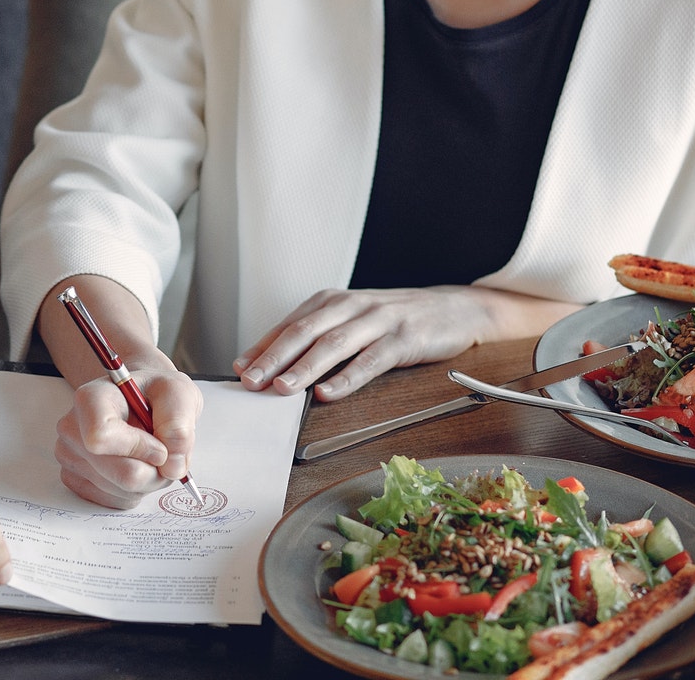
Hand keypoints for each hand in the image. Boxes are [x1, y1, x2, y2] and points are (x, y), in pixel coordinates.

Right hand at [54, 362, 201, 508]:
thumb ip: (178, 424)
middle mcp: (72, 428)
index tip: (159, 444)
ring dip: (147, 480)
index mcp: (91, 398)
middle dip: (154, 471)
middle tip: (165, 452)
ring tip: (149, 454)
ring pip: (121, 491)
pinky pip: (114, 501)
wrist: (139, 398)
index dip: (139, 448)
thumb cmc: (154, 393)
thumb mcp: (177, 393)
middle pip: (121, 474)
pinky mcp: (75, 479)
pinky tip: (136, 465)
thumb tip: (172, 466)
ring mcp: (69, 456)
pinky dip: (134, 491)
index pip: (101, 437)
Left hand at [232, 286, 578, 400]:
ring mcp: (377, 321)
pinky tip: (328, 393)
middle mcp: (350, 306)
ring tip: (281, 389)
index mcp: (331, 301)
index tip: (239, 371)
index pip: (289, 325)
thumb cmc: (395, 320)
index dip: (263, 348)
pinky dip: (347, 378)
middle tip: (250, 381)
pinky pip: (370, 360)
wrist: (455, 308)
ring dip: (304, 368)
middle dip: (274, 358)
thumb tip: (266, 364)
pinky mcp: (403, 339)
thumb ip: (313, 339)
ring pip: (333, 345)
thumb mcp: (350, 322)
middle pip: (304, 332)